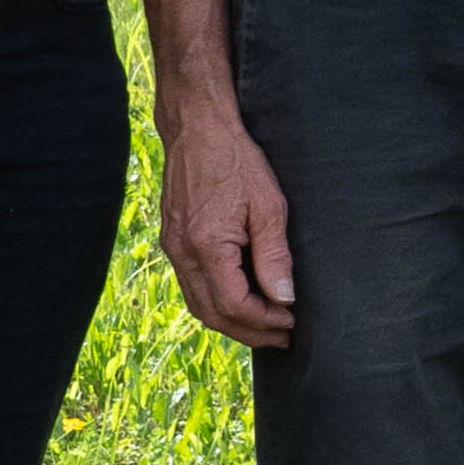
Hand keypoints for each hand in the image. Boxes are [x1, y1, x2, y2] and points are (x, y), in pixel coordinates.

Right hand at [162, 95, 299, 348]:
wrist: (197, 128)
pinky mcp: (172, 241)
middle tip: (282, 336)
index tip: (291, 322)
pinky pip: (192, 286)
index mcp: (206, 246)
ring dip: (232, 322)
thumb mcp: (268, 206)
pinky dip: (217, 302)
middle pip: (212, 314)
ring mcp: (172, 248)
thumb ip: (274, 256)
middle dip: (249, 332)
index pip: (234, 305)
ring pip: (199, 305)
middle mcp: (182, 253)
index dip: (264, 321)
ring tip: (266, 325)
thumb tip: (283, 299)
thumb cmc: (236, 161)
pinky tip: (242, 300)